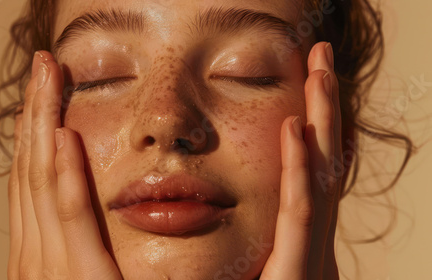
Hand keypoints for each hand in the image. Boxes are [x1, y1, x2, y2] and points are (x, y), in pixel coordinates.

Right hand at [7, 51, 121, 279]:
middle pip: (30, 169)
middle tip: (44, 66)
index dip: (37, 127)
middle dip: (35, 113)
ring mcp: (49, 268)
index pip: (33, 177)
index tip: (49, 88)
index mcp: (40, 251)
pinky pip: (69, 219)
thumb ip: (80, 241)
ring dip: (43, 126)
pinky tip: (61, 138)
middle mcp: (35, 254)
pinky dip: (63, 177)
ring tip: (49, 80)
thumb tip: (83, 196)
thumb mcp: (82, 273)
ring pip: (41, 182)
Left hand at [259, 42, 341, 279]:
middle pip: (317, 168)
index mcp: (292, 248)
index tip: (302, 89)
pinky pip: (301, 221)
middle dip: (324, 112)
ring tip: (320, 72)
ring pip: (318, 182)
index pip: (304, 179)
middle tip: (320, 61)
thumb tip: (208, 214)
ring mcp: (309, 264)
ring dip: (321, 124)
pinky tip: (297, 130)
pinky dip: (301, 175)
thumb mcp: (243, 278)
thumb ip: (244, 253)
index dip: (309, 132)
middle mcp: (308, 251)